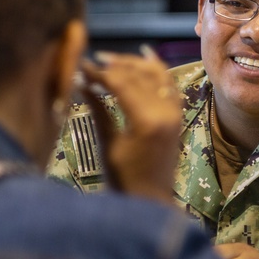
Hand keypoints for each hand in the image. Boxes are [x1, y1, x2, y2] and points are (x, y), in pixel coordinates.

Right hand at [79, 48, 182, 204]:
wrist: (151, 202)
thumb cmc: (124, 181)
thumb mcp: (107, 145)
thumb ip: (98, 111)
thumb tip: (82, 83)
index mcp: (146, 121)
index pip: (120, 83)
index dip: (99, 72)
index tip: (80, 65)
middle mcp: (166, 112)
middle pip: (138, 75)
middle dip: (114, 66)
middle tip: (92, 62)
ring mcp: (175, 113)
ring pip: (157, 74)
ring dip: (134, 64)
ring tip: (111, 60)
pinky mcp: (177, 116)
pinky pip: (169, 84)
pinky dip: (157, 69)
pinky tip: (145, 56)